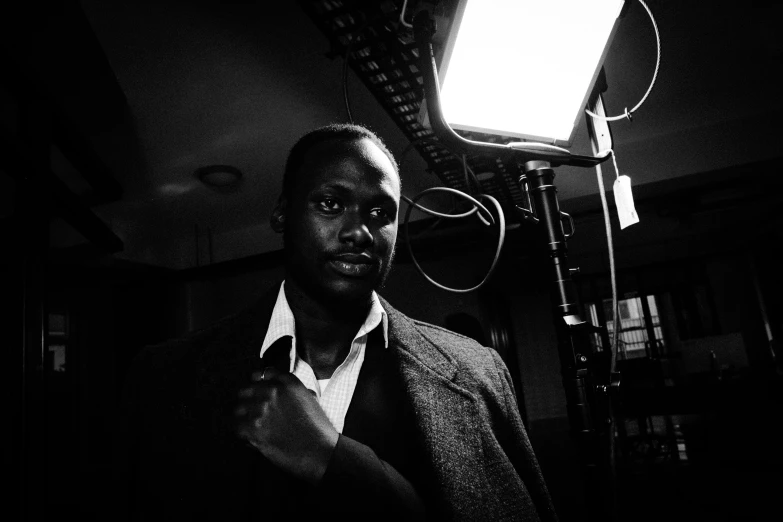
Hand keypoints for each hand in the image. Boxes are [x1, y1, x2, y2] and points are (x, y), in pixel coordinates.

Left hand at [235, 367, 338, 483]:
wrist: (320, 451)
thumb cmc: (318, 430)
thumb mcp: (311, 400)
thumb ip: (293, 392)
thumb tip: (280, 392)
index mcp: (288, 383)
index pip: (262, 374)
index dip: (259, 384)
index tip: (258, 393)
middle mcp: (273, 392)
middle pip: (245, 391)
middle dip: (248, 403)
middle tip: (254, 416)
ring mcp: (262, 409)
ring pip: (238, 410)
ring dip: (244, 420)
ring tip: (255, 431)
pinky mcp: (253, 428)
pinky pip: (237, 428)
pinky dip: (244, 436)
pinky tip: (254, 441)